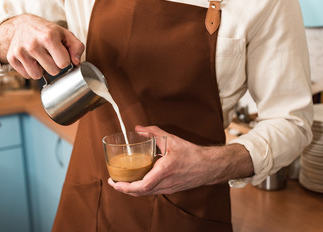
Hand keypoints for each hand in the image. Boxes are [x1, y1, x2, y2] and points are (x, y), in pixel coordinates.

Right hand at [0, 14, 84, 78]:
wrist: (22, 25)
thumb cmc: (47, 32)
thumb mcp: (65, 34)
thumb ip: (77, 47)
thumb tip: (76, 63)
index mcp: (49, 37)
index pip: (64, 63)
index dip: (65, 61)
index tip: (62, 55)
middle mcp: (33, 45)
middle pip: (53, 71)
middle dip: (55, 66)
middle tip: (51, 56)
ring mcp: (21, 51)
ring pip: (38, 76)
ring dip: (42, 70)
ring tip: (41, 58)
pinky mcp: (12, 58)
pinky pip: (27, 75)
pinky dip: (31, 70)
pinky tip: (32, 60)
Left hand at [108, 125, 253, 196]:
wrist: (209, 166)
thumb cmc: (192, 154)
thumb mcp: (172, 140)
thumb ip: (153, 132)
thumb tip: (138, 129)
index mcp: (164, 171)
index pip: (142, 186)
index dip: (126, 187)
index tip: (115, 183)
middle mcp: (165, 183)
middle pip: (140, 193)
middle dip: (124, 189)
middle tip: (114, 182)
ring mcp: (168, 188)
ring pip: (146, 193)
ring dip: (132, 190)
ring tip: (123, 182)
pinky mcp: (171, 189)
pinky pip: (152, 191)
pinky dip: (142, 188)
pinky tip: (138, 180)